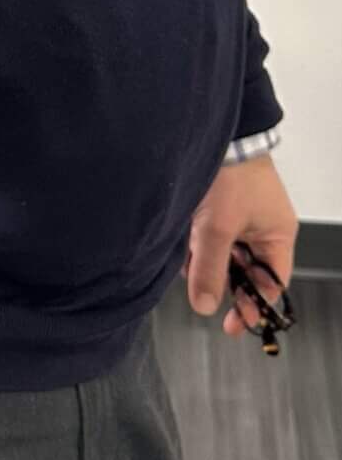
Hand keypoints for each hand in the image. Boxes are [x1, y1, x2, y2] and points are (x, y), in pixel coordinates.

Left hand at [185, 154, 298, 338]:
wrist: (215, 135)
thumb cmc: (230, 173)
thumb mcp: (216, 228)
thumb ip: (210, 269)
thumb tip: (205, 304)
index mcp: (276, 235)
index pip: (271, 283)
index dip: (253, 305)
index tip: (234, 324)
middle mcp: (260, 229)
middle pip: (242, 272)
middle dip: (219, 278)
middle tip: (200, 287)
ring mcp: (237, 219)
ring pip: (219, 256)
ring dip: (201, 259)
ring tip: (189, 248)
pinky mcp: (215, 209)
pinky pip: (205, 238)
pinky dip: (192, 242)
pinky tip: (182, 238)